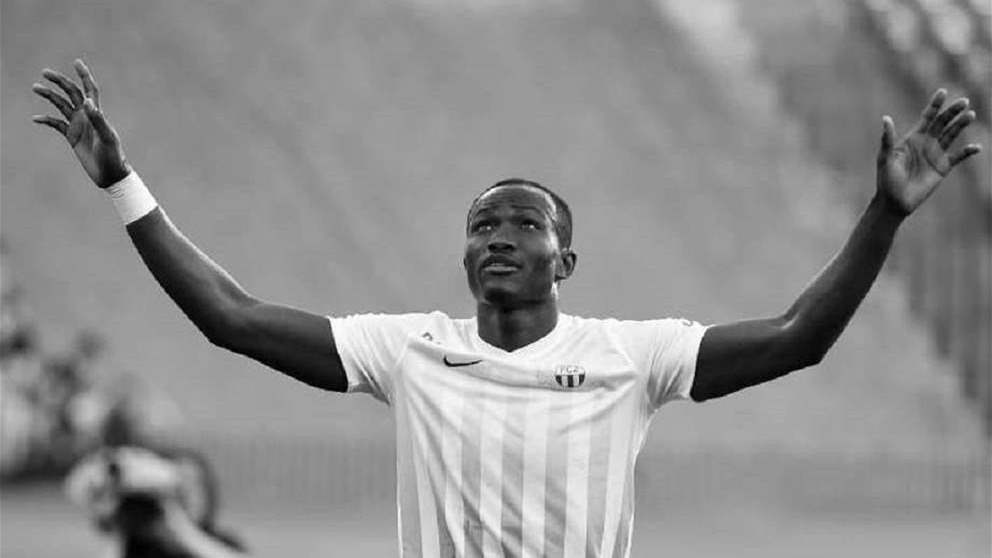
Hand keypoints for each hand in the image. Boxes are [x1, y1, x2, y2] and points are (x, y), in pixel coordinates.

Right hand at [32, 59, 131, 188]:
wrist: (110, 175)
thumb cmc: (113, 156)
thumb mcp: (106, 137)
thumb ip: (98, 120)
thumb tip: (87, 102)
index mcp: (96, 113)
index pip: (90, 89)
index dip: (84, 75)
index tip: (76, 62)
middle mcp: (87, 116)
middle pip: (71, 93)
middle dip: (60, 81)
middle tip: (44, 72)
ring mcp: (79, 125)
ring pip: (61, 105)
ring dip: (49, 96)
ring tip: (35, 87)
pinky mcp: (72, 137)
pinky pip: (56, 124)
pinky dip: (46, 120)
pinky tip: (36, 119)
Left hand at [875, 89, 981, 216]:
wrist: (894, 201)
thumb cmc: (886, 179)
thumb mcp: (885, 158)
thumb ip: (887, 139)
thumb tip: (886, 118)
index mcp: (912, 138)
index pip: (927, 117)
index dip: (935, 105)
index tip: (943, 92)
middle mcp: (926, 143)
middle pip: (942, 123)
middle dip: (952, 112)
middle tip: (964, 101)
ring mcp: (936, 154)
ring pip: (952, 135)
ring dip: (961, 125)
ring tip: (971, 115)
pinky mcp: (943, 167)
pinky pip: (958, 157)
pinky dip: (967, 152)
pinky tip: (976, 147)